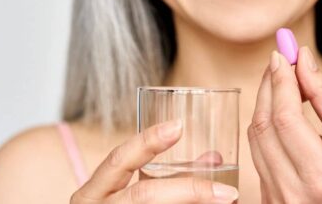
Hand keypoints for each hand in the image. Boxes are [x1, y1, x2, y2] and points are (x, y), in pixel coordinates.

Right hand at [71, 121, 238, 203]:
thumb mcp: (132, 191)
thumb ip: (168, 174)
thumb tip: (213, 159)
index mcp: (95, 191)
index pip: (119, 159)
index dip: (147, 141)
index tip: (178, 126)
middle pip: (145, 194)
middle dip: (190, 190)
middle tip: (226, 192)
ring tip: (226, 203)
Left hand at [248, 47, 321, 203]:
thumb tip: (304, 61)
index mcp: (321, 176)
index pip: (286, 118)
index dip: (281, 81)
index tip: (283, 54)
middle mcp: (292, 192)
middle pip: (263, 127)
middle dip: (268, 87)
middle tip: (279, 61)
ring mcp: (278, 200)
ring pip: (256, 140)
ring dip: (264, 105)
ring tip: (280, 83)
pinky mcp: (272, 201)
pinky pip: (259, 157)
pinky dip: (266, 129)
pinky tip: (279, 113)